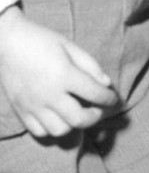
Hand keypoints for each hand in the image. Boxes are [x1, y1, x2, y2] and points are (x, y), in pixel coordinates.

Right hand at [0, 7, 117, 137]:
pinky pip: (39, 131)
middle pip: (79, 119)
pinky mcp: (21, 111)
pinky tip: (58, 118)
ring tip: (78, 114)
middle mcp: (49, 94)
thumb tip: (106, 84)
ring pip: (60, 130)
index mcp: (64, 75)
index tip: (113, 98)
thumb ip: (90, 66)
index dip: (109, 98)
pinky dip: (52, 129)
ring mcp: (34, 105)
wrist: (8, 42)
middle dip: (95, 117)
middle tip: (99, 110)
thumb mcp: (70, 46)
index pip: (95, 94)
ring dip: (74, 125)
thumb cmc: (42, 41)